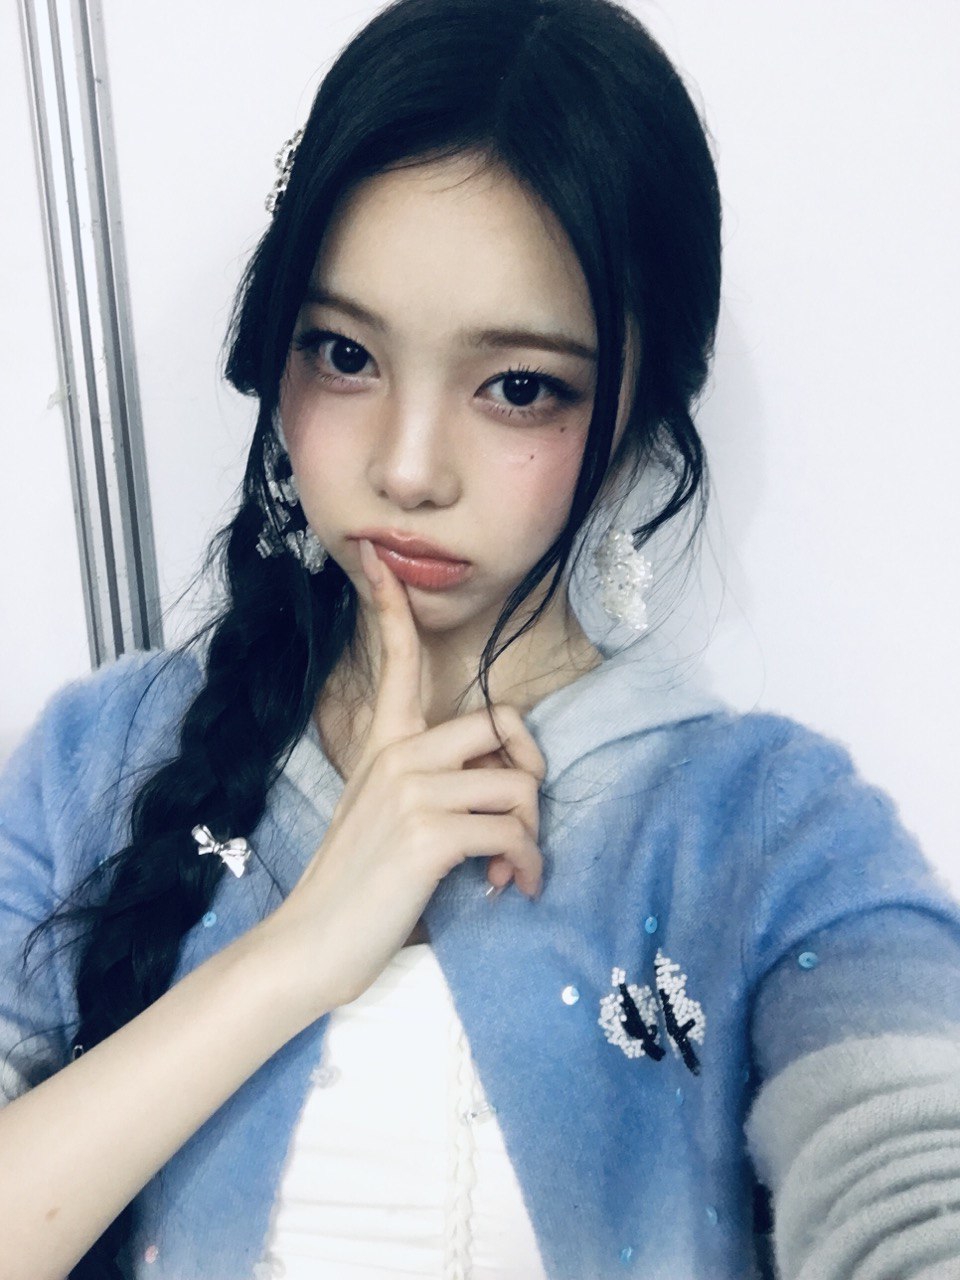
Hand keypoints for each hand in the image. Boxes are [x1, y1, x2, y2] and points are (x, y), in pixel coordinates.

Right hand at [256, 537, 545, 1013]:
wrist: (309, 945)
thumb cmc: (352, 887)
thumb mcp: (382, 818)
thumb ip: (426, 786)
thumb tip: (496, 788)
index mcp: (381, 745)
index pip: (394, 660)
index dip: (391, 607)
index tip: (377, 557)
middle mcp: (397, 756)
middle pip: (499, 727)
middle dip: (529, 776)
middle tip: (520, 825)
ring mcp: (411, 792)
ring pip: (518, 788)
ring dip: (532, 838)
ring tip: (513, 872)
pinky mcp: (428, 835)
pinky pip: (513, 833)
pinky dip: (528, 866)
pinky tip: (513, 889)